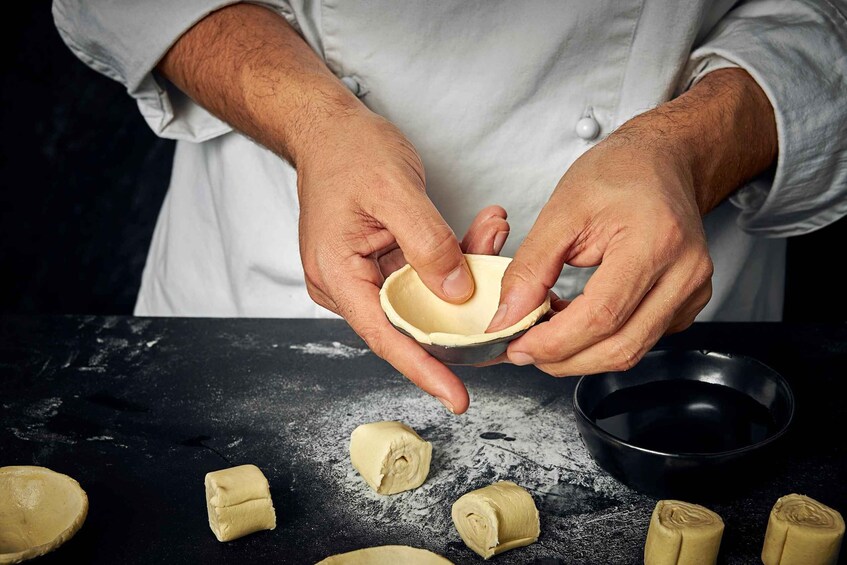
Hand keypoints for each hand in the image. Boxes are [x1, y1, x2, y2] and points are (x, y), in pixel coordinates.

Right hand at [298, 109, 507, 412]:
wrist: (329, 129)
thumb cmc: (347, 152)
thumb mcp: (393, 190)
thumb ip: (427, 243)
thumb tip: (456, 291)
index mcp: (339, 275)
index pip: (386, 336)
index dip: (424, 370)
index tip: (457, 396)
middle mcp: (349, 284)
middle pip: (410, 320)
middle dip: (462, 311)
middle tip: (506, 299)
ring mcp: (366, 275)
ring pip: (424, 296)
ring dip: (464, 274)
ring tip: (493, 235)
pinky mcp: (383, 262)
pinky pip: (424, 273)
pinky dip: (454, 257)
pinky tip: (480, 233)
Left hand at [487, 69, 775, 376]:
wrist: (661, 161)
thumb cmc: (618, 174)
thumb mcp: (561, 211)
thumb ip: (531, 268)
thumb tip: (508, 317)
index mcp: (655, 241)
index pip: (601, 315)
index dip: (555, 342)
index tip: (516, 344)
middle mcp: (685, 272)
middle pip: (620, 346)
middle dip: (564, 359)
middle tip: (523, 348)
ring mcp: (693, 292)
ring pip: (631, 351)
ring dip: (581, 354)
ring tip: (546, 332)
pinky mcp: (689, 303)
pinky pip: (641, 340)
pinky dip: (602, 342)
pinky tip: (576, 322)